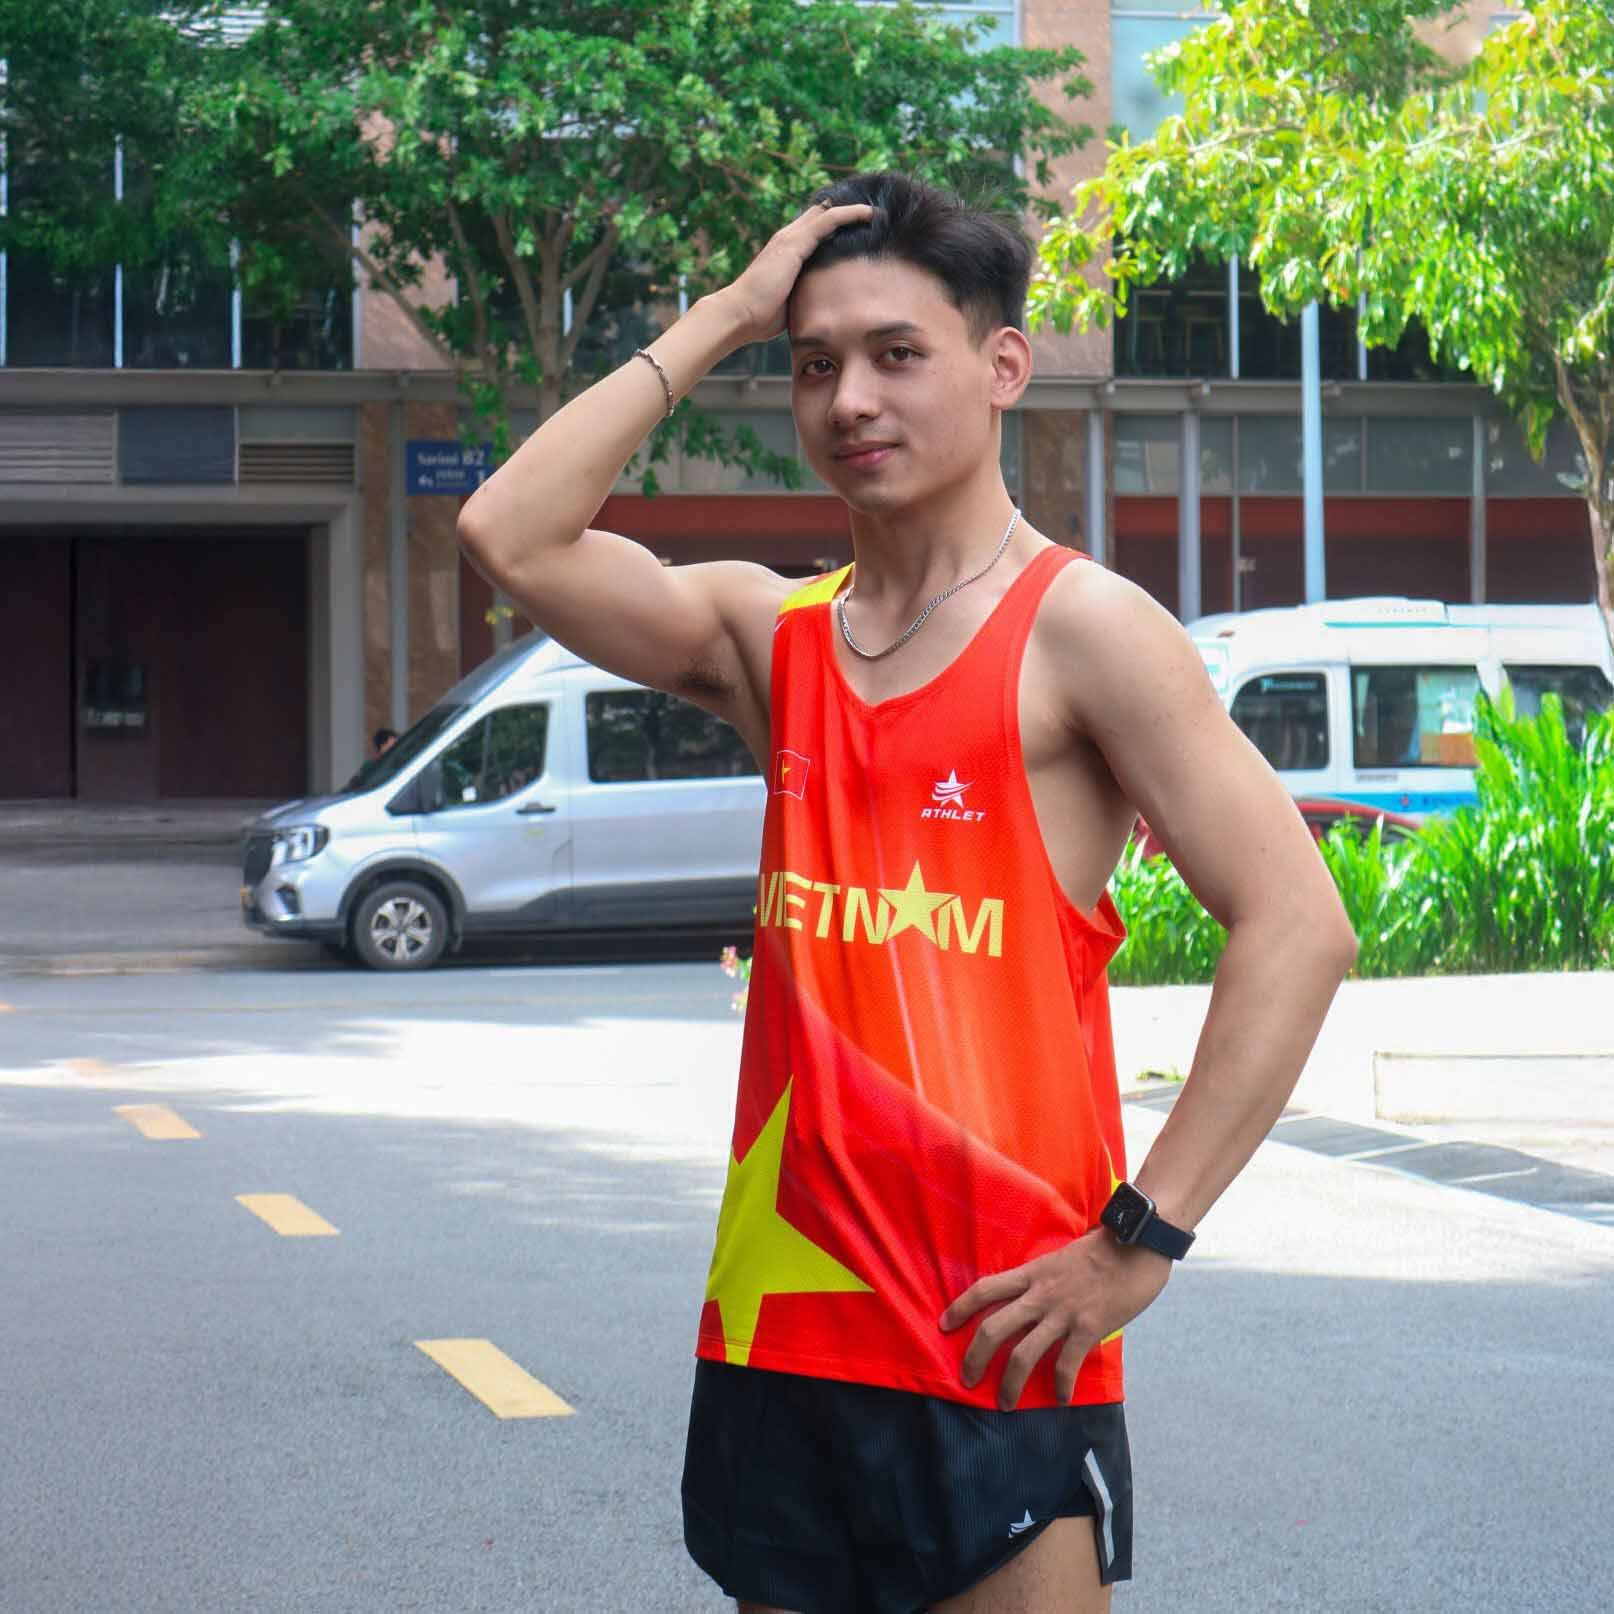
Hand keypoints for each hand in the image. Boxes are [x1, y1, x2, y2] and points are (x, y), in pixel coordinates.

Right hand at [718, 201, 873, 344]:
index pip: (813, 230)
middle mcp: (787, 239)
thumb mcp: (791, 301)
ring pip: (827, 213)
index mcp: (786, 252)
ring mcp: (790, 238)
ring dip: (852, 210)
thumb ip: (806, 294)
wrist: (740, 315)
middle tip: (871, 213)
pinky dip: (849, 214)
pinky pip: (828, 220)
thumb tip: (824, 305)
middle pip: (820, 215)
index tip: (858, 228)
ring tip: (876, 211)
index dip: (834, 225)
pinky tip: (868, 214)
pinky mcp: (795, 243)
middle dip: (844, 213)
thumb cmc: (760, 317)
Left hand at [940, 1228, 1171, 1409]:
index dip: (960, 1307)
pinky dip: (1060, 1387)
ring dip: (1009, 1384)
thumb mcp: (1060, 1259)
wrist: (1136, 1243)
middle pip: (994, 1328)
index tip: (944, 1325)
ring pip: (1023, 1354)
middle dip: (975, 1357)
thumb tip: (1031, 1300)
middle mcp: (1040, 1294)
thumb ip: (1043, 1280)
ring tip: (1005, 1403)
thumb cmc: (1102, 1250)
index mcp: (1031, 1273)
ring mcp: (1063, 1312)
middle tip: (967, 1380)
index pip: (985, 1289)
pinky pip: (1066, 1365)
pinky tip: (1061, 1399)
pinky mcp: (1088, 1328)